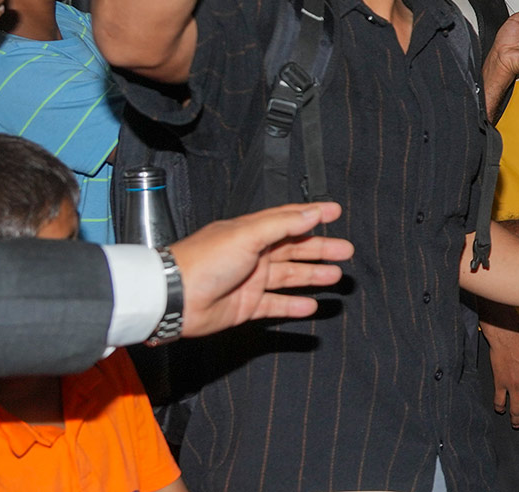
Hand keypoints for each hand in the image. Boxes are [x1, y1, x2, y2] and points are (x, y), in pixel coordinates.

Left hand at [171, 201, 353, 337]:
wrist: (173, 298)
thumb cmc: (202, 261)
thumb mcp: (247, 234)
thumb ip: (282, 224)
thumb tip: (311, 212)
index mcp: (252, 231)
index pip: (289, 219)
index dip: (313, 214)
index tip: (335, 212)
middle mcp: (253, 253)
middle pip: (294, 248)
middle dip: (321, 249)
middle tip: (344, 250)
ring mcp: (250, 280)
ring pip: (289, 276)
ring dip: (312, 276)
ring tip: (335, 277)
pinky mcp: (245, 305)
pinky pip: (276, 304)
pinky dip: (294, 305)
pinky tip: (311, 306)